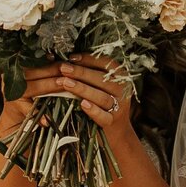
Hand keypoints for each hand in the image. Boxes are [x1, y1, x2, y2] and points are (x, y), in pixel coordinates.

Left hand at [22, 57, 138, 150]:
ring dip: (83, 89)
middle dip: (81, 72)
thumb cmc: (103, 100)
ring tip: (66, 83)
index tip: (71, 57)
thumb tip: (66, 60)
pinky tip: (82, 104)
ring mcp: (119, 106)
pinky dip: (93, 110)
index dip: (89, 59)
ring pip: (101, 96)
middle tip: (63, 68)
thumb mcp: (101, 85)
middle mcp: (122, 90)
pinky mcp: (113, 122)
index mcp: (120, 77)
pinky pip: (103, 116)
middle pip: (102, 79)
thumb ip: (88, 72)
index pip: (106, 64)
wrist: (116, 129)